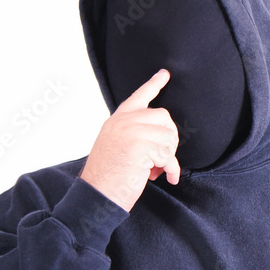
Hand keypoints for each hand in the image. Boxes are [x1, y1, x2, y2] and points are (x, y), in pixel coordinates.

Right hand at [78, 68, 180, 211]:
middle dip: (169, 139)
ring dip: (168, 157)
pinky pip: (169, 155)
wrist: (97, 195)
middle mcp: (123, 122)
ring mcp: (131, 132)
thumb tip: (163, 134)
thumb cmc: (108, 177)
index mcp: (117, 120)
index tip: (165, 74)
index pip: (138, 97)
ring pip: (168, 136)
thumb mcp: (116, 146)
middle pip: (163, 117)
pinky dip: (172, 169)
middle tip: (159, 159)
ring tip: (155, 170)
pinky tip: (167, 177)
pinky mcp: (140, 147)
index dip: (154, 84)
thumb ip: (133, 133)